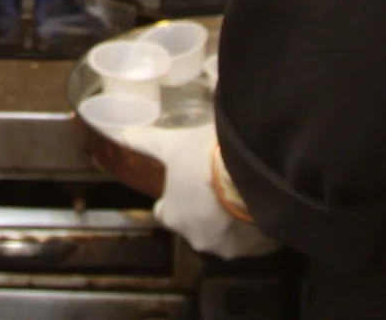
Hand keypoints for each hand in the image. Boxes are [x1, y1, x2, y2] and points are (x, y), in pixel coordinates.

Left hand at [126, 123, 278, 261]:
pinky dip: (257, 225)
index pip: (166, 214)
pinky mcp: (260, 249)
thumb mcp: (174, 144)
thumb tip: (124, 135)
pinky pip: (256, 240)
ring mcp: (231, 248)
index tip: (185, 184)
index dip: (174, 199)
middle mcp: (199, 240)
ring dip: (231, 220)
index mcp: (174, 218)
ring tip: (241, 191)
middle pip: (197, 227)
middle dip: (204, 211)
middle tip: (217, 183)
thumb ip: (148, 143)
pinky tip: (261, 203)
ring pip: (228, 236)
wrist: (255, 174)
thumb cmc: (205, 159)